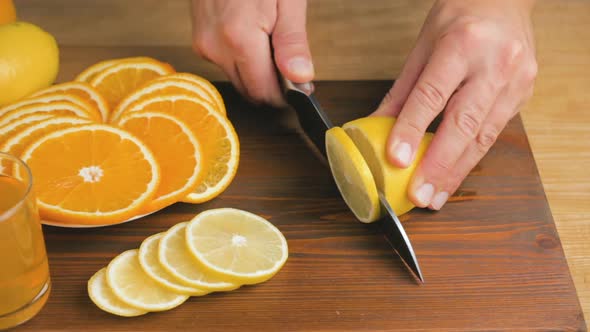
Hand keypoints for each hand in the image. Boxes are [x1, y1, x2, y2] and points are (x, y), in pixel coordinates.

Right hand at [191, 0, 313, 105]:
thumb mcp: (288, 0)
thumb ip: (292, 42)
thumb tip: (300, 78)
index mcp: (239, 38)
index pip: (264, 92)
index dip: (286, 95)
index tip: (301, 87)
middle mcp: (215, 46)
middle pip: (249, 90)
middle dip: (272, 85)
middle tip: (291, 64)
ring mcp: (204, 43)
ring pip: (237, 78)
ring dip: (257, 72)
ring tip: (271, 42)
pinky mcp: (199, 40)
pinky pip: (225, 63)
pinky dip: (242, 59)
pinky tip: (253, 36)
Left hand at [373, 0, 537, 209]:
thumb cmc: (461, 15)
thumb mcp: (422, 45)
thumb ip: (402, 90)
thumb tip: (375, 126)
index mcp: (462, 44)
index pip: (431, 95)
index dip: (411, 130)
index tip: (396, 159)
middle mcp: (495, 64)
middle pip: (464, 124)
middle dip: (439, 165)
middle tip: (419, 195)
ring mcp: (515, 81)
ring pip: (483, 137)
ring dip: (456, 172)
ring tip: (436, 197)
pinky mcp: (524, 94)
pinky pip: (494, 133)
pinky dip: (471, 158)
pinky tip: (454, 176)